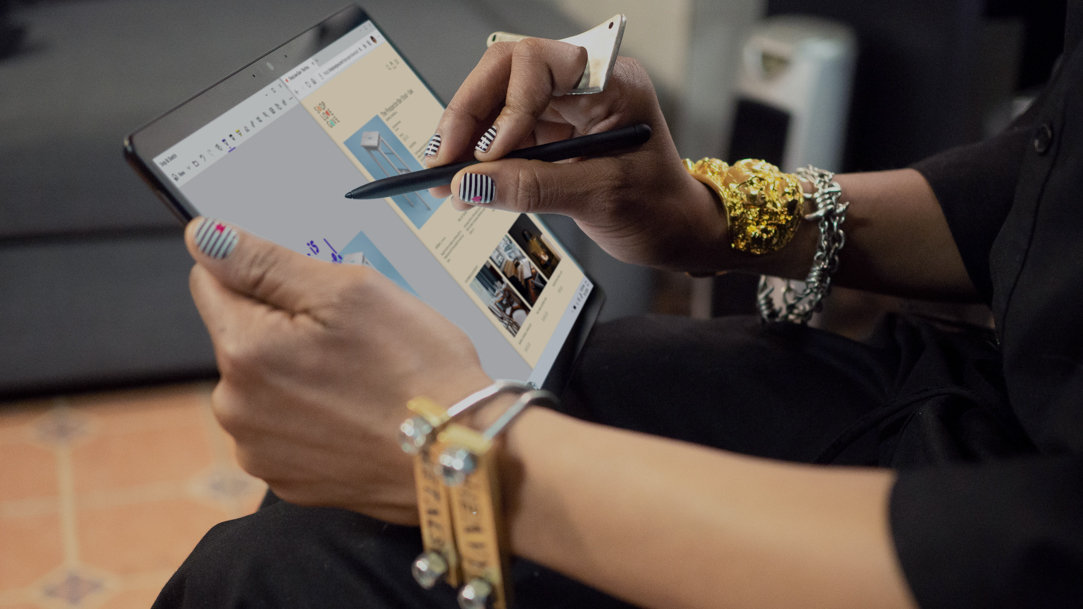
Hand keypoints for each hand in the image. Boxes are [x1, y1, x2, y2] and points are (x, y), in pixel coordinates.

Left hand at [184, 218, 492, 523]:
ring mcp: (260, 450)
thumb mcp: (349, 291)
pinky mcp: (287, 480)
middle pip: (240, 335)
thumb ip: (266, 261)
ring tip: (361, 379)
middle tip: (352, 336)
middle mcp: (236, 406)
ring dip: (299, 374)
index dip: (262, 272)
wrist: (462, 452)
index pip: (211, 280)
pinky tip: (358, 414)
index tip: (308, 285)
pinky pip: (285, 428)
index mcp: (244, 349)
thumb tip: (204, 235)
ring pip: (263, 384)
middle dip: (285, 326)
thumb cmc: (416, 370)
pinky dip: (314, 417)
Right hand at [426, 38, 728, 272]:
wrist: (677, 232)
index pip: (535, 62)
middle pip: (504, 74)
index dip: (503, 104)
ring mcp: (562, 107)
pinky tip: (462, 185)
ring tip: (444, 181)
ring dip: (466, 140)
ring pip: (495, 103)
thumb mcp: (599, 198)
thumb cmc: (659, 208)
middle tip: (442, 159)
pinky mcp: (548, 134)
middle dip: (469, 116)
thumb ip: (532, 188)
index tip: (489, 153)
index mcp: (609, 82)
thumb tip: (469, 183)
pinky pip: (501, 135)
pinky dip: (478, 160)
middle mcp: (582, 84)